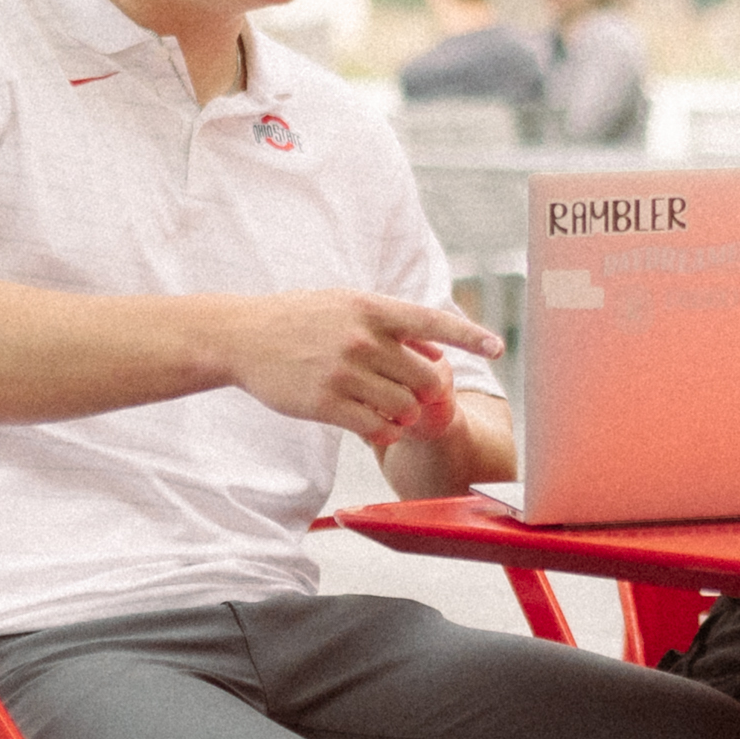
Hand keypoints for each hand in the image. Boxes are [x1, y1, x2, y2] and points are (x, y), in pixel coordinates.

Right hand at [224, 290, 498, 443]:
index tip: (497, 347)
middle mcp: (363, 339)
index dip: (469, 337)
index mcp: (372, 309)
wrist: (242, 337)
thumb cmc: (299, 320)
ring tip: (388, 409)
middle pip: (427, 379)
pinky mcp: (327, 403)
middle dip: (430, 394)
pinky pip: (377, 427)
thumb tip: (437, 355)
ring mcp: (345, 372)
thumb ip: (393, 327)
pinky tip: (374, 424)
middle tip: (418, 398)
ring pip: (405, 408)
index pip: (433, 322)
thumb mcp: (346, 307)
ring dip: (405, 415)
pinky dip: (384, 431)